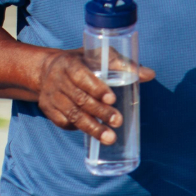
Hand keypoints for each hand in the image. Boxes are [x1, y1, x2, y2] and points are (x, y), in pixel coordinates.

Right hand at [34, 49, 154, 142]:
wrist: (46, 69)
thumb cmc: (83, 61)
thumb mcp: (99, 56)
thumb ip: (123, 65)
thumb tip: (150, 74)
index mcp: (70, 64)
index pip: (82, 76)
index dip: (96, 88)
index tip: (112, 99)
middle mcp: (58, 80)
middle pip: (79, 99)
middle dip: (99, 112)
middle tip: (118, 121)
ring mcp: (51, 97)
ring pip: (72, 114)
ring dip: (91, 127)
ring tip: (109, 138)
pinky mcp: (48, 110)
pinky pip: (63, 122)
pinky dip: (77, 128)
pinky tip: (92, 133)